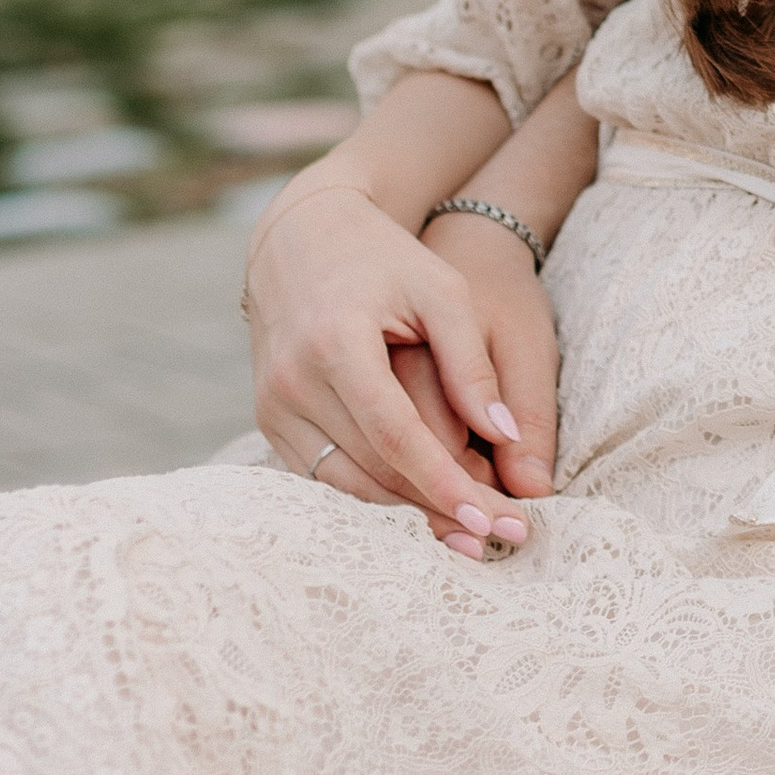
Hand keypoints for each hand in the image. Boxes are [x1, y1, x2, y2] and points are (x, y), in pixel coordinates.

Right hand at [244, 181, 543, 555]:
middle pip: (370, 469)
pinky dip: (371, 497)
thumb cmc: (387, 259)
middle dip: (435, 510)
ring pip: (343, 486)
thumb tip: (504, 436)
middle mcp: (293, 381)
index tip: (491, 518)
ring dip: (404, 517)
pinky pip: (321, 476)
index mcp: (335, 342)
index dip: (443, 483)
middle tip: (497, 536)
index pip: (394, 434)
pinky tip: (417, 512)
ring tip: (465, 537)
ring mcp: (273, 405)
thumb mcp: (442, 289)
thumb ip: (471, 361)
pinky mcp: (269, 420)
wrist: (305, 238)